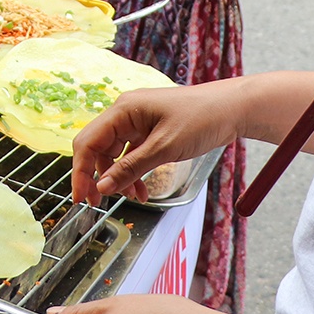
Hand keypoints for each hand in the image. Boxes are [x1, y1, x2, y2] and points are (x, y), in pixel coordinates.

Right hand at [71, 80, 240, 202]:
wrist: (232, 109)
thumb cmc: (201, 119)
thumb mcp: (164, 148)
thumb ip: (131, 168)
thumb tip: (102, 187)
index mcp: (123, 110)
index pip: (88, 141)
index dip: (81, 171)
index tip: (81, 198)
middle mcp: (125, 113)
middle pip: (97, 147)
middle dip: (96, 176)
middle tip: (97, 204)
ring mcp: (137, 121)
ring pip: (114, 153)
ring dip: (118, 177)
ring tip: (131, 198)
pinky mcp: (149, 130)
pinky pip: (131, 153)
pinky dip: (132, 172)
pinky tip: (141, 190)